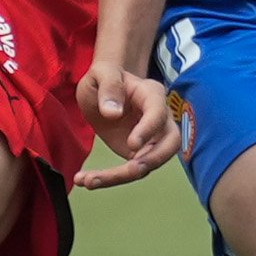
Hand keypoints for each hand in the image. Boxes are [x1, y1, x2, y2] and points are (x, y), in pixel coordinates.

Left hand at [73, 64, 177, 188]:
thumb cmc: (105, 77)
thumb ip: (109, 88)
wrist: (103, 90)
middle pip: (170, 144)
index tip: (132, 144)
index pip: (159, 113)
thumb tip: (114, 113)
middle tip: (129, 170)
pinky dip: (110, 179)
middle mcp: (159, 119)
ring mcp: (151, 139)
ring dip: (122, 176)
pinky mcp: (138, 153)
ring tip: (90, 181)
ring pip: (149, 163)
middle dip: (153, 160)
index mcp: (152, 95)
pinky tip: (85, 180)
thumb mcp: (101, 74)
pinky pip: (131, 170)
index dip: (149, 129)